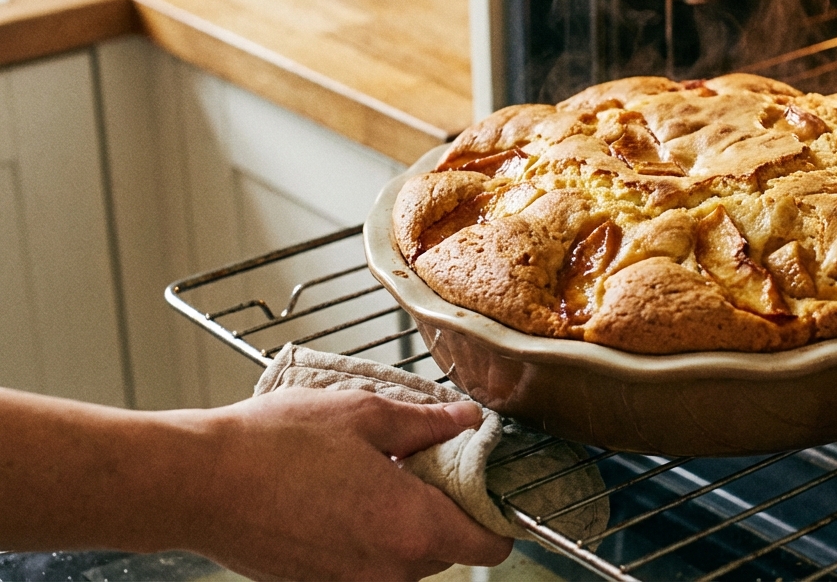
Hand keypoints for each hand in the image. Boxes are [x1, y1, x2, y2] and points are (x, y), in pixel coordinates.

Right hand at [183, 389, 512, 580]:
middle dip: (441, 509)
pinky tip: (336, 497)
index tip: (482, 483)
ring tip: (368, 474)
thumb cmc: (274, 446)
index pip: (489, 546)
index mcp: (412, 529)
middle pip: (447, 550)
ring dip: (400, 523)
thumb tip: (466, 422)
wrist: (197, 483)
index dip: (495, 514)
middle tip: (415, 461)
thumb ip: (427, 424)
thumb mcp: (364, 415)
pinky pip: (363, 566)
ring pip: (404, 559)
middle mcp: (387, 571)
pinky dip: (363, 536)